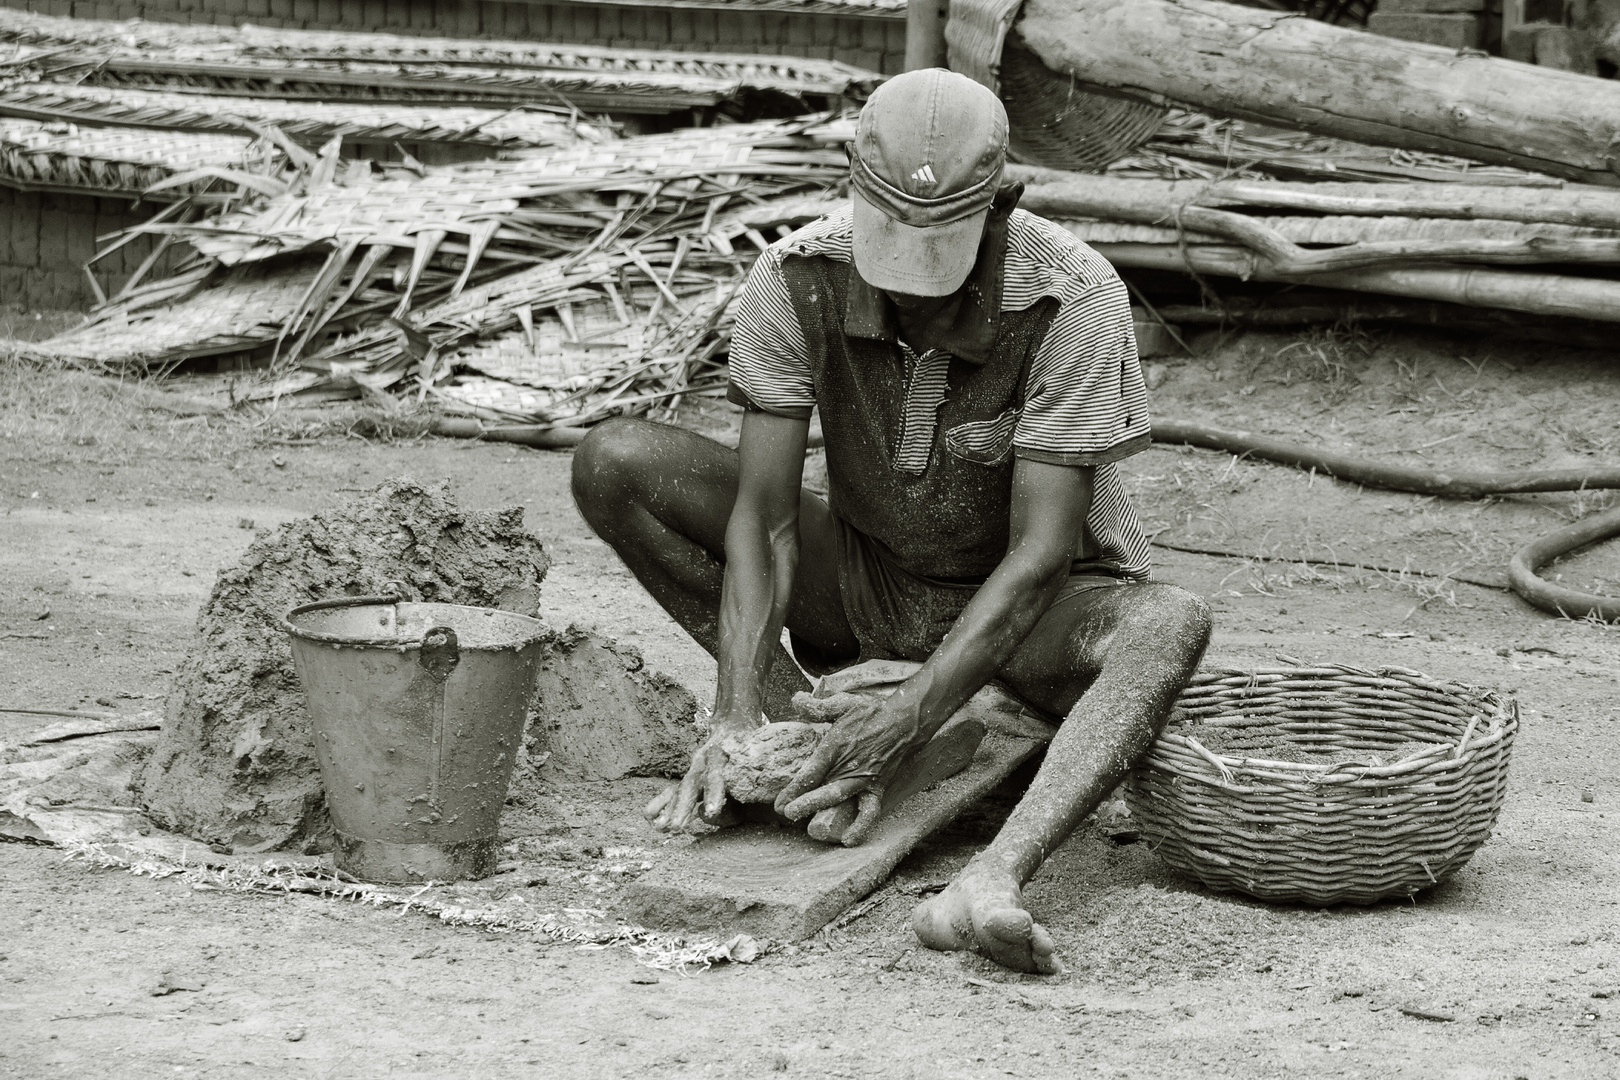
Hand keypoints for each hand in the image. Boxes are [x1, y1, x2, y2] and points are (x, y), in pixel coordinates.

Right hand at [643, 717, 754, 831]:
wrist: (734, 722)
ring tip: (661, 829)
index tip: (712, 812)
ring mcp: (695, 767)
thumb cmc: (751, 748)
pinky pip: (672, 790)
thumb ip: (747, 782)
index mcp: (724, 753)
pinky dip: (661, 803)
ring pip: (681, 789)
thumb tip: (735, 806)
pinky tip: (648, 817)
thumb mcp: (755, 758)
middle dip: (684, 807)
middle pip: (692, 784)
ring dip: (671, 810)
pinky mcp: (690, 775)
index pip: (717, 774)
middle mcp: (705, 760)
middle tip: (677, 827)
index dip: (714, 793)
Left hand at [773, 692, 921, 844]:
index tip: (778, 803)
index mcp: (836, 746)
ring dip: (822, 811)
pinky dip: (861, 826)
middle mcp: (848, 765)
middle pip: (823, 788)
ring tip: (808, 828)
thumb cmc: (871, 713)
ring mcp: (863, 780)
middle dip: (803, 802)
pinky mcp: (877, 788)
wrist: (904, 722)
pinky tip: (848, 841)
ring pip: (840, 798)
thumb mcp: (842, 704)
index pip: (811, 771)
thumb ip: (817, 707)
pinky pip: (869, 811)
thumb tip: (795, 700)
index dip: (793, 788)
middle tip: (785, 813)